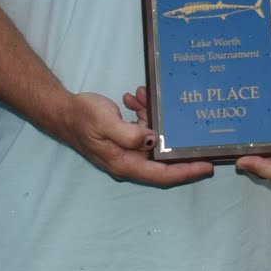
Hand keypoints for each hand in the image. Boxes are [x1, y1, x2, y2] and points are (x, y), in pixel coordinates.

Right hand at [65, 88, 211, 186]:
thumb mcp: (105, 123)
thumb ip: (129, 134)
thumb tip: (154, 141)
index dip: (187, 172)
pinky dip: (143, 112)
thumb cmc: (81, 118)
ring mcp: (127, 150)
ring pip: (154, 137)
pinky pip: (143, 127)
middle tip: (191, 122)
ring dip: (154, 116)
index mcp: (125, 163)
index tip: (208, 165)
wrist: (63, 112)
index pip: (162, 174)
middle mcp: (129, 160)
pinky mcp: (126, 138)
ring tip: (146, 96)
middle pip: (163, 157)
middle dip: (175, 136)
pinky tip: (136, 98)